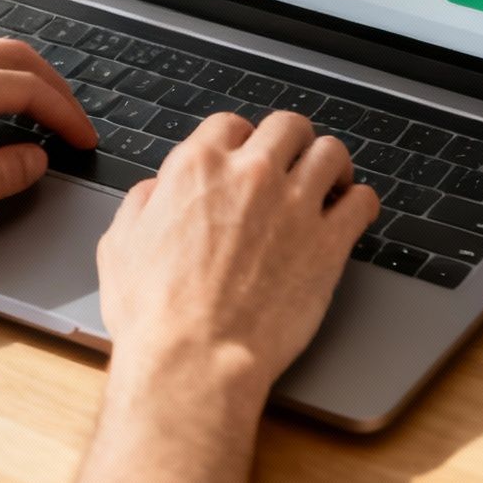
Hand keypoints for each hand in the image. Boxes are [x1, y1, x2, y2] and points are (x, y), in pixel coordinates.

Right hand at [96, 111, 378, 405]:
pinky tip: (351, 212)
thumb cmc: (154, 313)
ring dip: (331, 164)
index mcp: (198, 168)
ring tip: (330, 181)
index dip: (242, 139)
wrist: (194, 359)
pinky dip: (359, 202)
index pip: (231, 124)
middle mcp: (251, 175)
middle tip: (294, 161)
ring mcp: (294, 206)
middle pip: (289, 125)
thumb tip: (158, 191)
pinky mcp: (328, 244)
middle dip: (292, 140)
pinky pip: (362, 201)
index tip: (248, 155)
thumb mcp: (120, 244)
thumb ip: (142, 203)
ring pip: (331, 153)